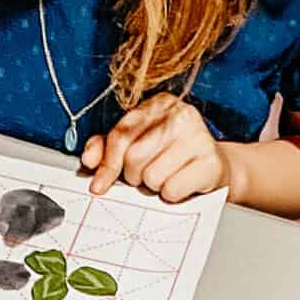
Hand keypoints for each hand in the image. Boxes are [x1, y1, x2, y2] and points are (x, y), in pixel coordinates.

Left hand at [80, 98, 230, 202]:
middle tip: (147, 175)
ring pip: (152, 177)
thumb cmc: (169, 156)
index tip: (98, 185)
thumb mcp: (137, 144)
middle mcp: (179, 114)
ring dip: (154, 187)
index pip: (121, 135)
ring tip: (166, 177)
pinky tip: (180, 185)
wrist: (211, 168)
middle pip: (134, 158)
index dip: (107, 164)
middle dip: (135, 176)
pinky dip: (171, 195)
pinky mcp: (210, 161)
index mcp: (157, 104)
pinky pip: (172, 189)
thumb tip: (88, 159)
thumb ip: (108, 147)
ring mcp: (198, 136)